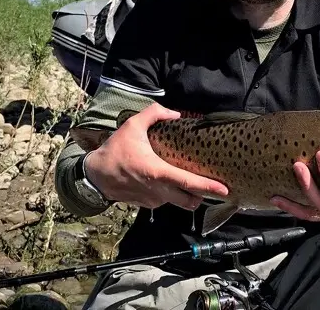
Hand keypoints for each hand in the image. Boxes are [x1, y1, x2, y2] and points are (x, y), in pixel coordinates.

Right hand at [83, 103, 228, 210]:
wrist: (95, 175)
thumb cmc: (115, 150)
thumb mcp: (132, 125)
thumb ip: (155, 113)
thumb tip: (175, 113)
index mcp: (158, 172)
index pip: (189, 183)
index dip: (209, 187)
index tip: (225, 189)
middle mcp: (158, 190)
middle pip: (189, 201)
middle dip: (202, 196)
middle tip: (211, 186)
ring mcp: (153, 200)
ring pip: (178, 202)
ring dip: (186, 195)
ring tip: (188, 181)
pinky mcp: (147, 205)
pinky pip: (165, 201)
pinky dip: (170, 194)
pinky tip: (166, 181)